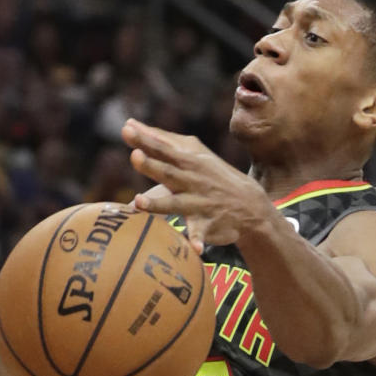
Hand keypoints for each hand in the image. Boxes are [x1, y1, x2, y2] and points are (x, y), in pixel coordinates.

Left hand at [121, 118, 270, 253]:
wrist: (249, 203)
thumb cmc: (209, 175)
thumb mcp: (192, 154)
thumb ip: (161, 141)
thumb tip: (129, 125)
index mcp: (186, 161)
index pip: (162, 147)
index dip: (145, 139)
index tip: (127, 130)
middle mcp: (191, 180)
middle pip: (167, 171)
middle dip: (150, 165)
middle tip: (134, 156)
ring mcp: (198, 202)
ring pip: (175, 203)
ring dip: (157, 204)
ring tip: (138, 202)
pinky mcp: (206, 224)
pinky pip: (200, 235)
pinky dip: (198, 241)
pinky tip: (195, 249)